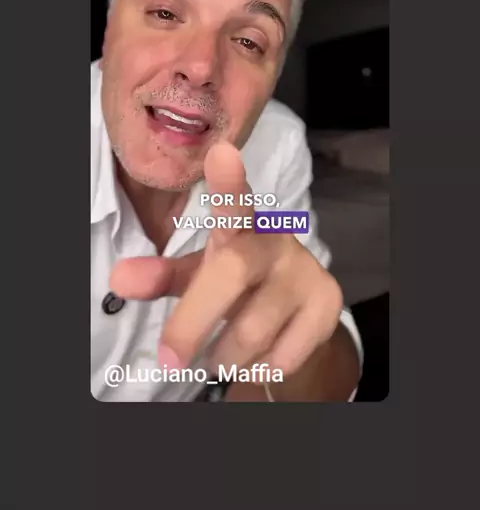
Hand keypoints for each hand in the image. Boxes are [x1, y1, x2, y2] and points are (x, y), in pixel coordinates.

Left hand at [110, 141, 342, 378]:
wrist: (296, 319)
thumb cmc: (236, 288)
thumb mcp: (196, 279)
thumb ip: (161, 277)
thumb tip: (120, 278)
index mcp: (239, 228)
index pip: (233, 202)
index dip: (228, 182)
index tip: (221, 154)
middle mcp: (274, 241)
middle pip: (232, 272)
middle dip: (193, 322)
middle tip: (170, 360)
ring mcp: (305, 271)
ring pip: (252, 329)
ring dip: (225, 355)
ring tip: (219, 357)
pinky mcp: (327, 304)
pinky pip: (282, 355)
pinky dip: (260, 369)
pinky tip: (260, 358)